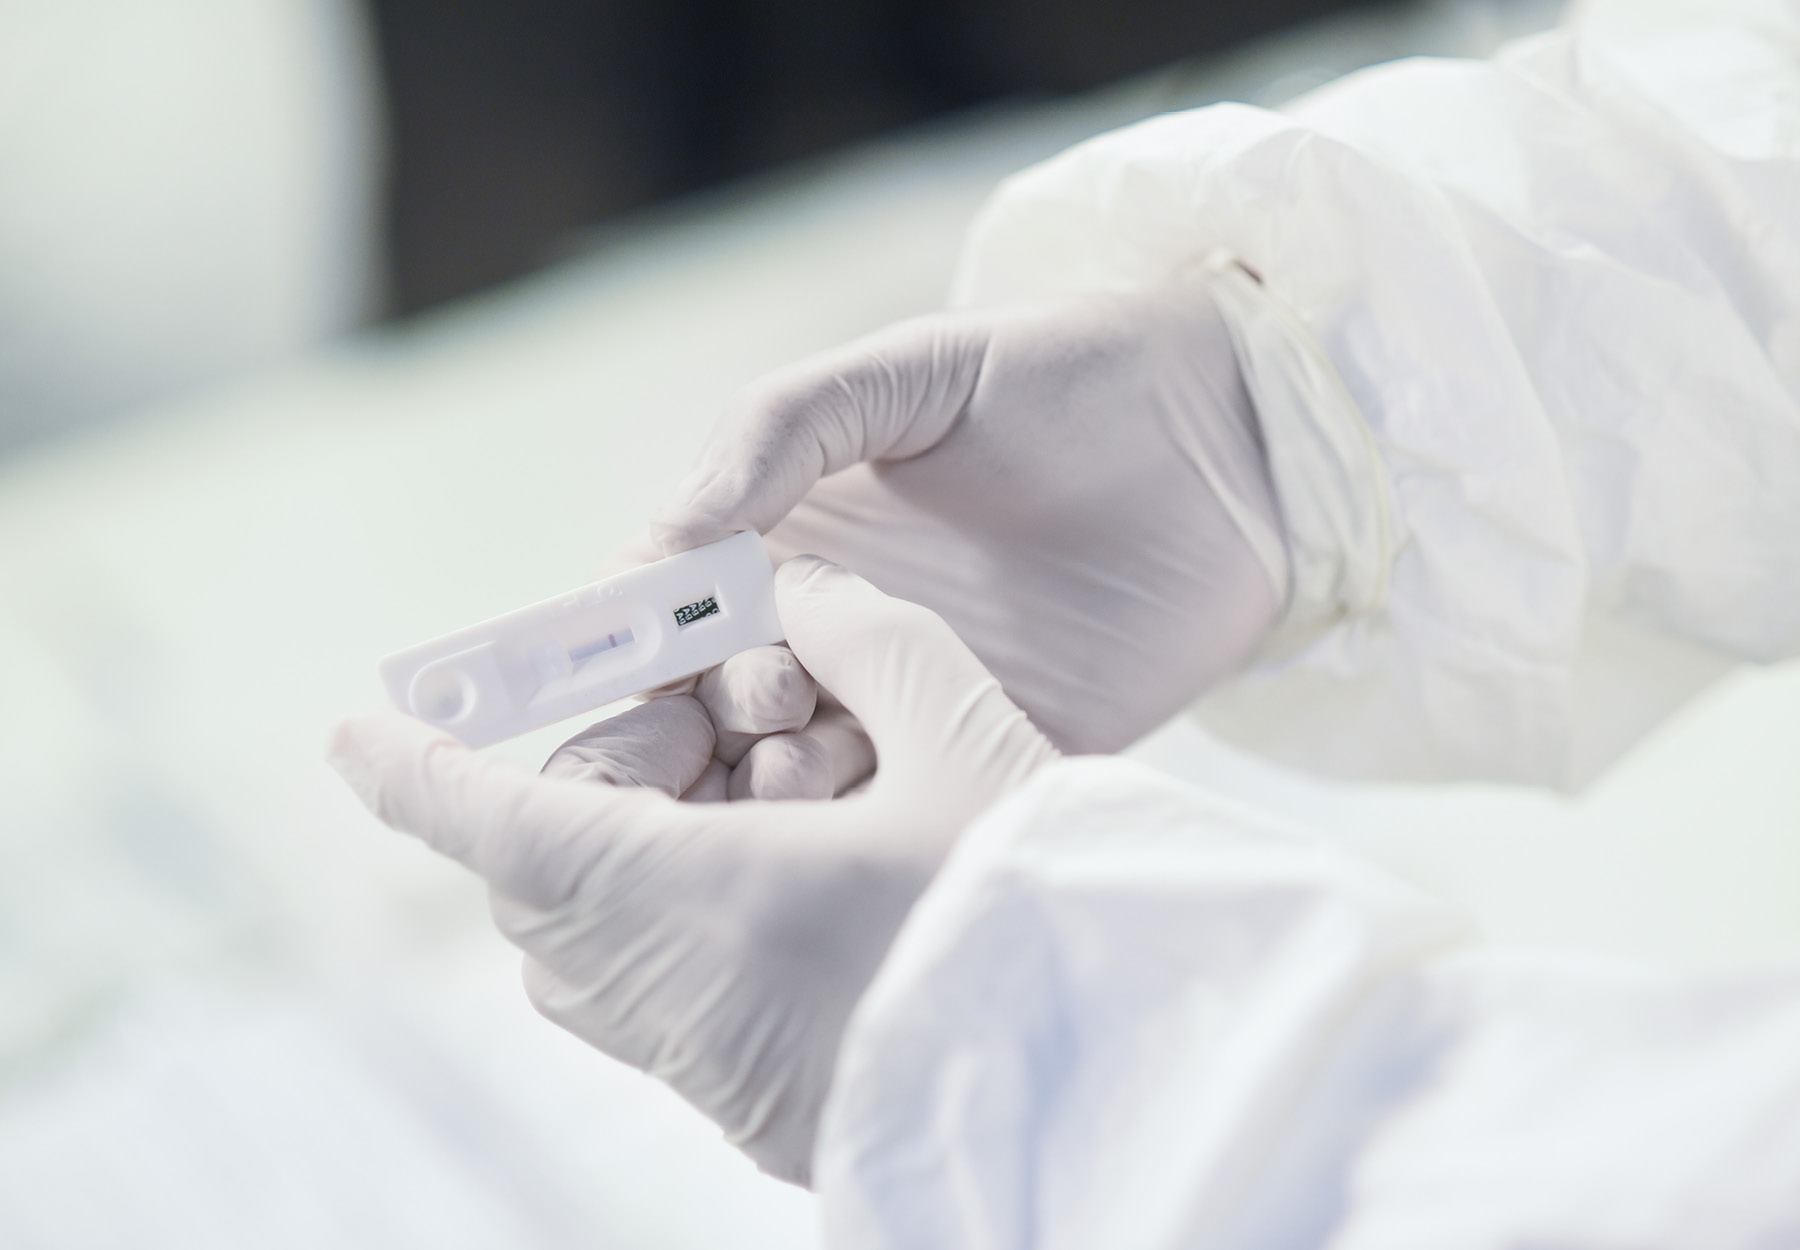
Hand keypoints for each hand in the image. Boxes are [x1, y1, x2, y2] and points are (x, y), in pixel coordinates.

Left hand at [327, 558, 1058, 1184]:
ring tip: (772, 801)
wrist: (1127, 1070)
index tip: (352, 738)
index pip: (498, 825)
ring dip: (633, 859)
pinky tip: (812, 881)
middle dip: (591, 787)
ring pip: (594, 951)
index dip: (416, 773)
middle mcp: (673, 998)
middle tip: (710, 729)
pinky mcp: (750, 1109)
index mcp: (699, 899)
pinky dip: (689, 925)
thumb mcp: (964, 728)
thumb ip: (865, 631)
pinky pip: (662, 1002)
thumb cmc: (1039, 901)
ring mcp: (706, 1069)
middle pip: (549, 879)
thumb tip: (792, 598)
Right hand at [652, 279, 1288, 753]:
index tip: (615, 662)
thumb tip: (659, 541)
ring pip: (796, 772)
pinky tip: (868, 800)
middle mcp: (835, 627)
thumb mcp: (907, 373)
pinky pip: (908, 807)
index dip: (626, 637)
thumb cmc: (1068, 375)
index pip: (668, 606)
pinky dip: (867, 819)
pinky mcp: (995, 751)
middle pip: (714, 706)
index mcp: (792, 537)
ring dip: (773, 780)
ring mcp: (911, 698)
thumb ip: (777, 432)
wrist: (1241, 437)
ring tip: (803, 755)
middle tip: (756, 698)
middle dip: (701, 716)